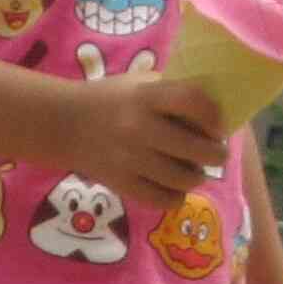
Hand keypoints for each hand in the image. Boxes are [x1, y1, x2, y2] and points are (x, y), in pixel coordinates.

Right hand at [59, 71, 230, 210]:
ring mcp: (130, 160)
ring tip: (196, 172)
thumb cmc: (109, 100)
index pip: (193, 101)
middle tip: (217, 154)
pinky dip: (176, 197)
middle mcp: (139, 128)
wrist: (63, 125)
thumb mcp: (138, 83)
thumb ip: (172, 91)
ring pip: (183, 178)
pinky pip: (163, 199)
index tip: (218, 125)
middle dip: (216, 154)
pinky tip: (176, 188)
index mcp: (146, 96)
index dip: (213, 115)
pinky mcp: (122, 184)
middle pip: (196, 148)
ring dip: (198, 177)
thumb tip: (214, 108)